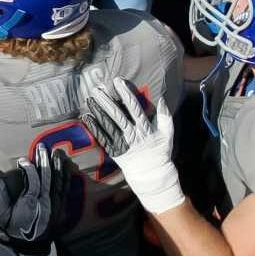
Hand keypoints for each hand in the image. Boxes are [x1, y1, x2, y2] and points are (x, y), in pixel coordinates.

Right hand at [0, 144, 70, 245]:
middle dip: (45, 161)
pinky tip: (67, 167)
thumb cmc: (14, 227)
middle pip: (48, 178)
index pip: (33, 182)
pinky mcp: (59, 207)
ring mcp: (54, 205)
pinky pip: (65, 189)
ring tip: (57, 152)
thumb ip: (0, 197)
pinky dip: (66, 177)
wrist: (29, 243)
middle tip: (42, 147)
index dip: (29, 169)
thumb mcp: (2, 215)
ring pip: (59, 182)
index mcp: (31, 204)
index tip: (22, 160)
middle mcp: (45, 203)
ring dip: (58, 167)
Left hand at [80, 79, 183, 214]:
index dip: (125, 93)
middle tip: (97, 88)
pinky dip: (94, 127)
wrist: (152, 174)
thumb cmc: (160, 151)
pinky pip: (102, 138)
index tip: (117, 81)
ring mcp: (122, 144)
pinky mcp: (114, 151)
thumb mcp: (168, 134)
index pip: (133, 107)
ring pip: (107, 125)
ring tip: (89, 99)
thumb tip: (162, 99)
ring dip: (98, 111)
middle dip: (106, 100)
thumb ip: (165, 116)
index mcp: (145, 128)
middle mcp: (132, 135)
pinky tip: (87, 117)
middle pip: (117, 114)